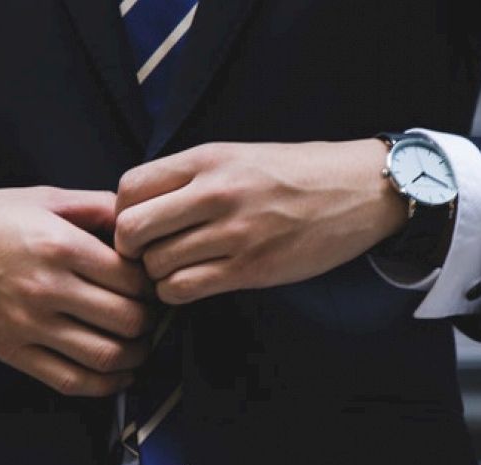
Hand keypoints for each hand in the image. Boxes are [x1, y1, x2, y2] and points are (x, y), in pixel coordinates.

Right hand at [0, 187, 151, 395]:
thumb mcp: (43, 197)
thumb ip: (96, 206)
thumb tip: (140, 220)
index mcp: (59, 244)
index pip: (132, 278)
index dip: (152, 284)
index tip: (151, 283)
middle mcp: (46, 287)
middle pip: (127, 319)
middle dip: (149, 321)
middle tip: (151, 314)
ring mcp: (28, 324)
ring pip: (105, 356)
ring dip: (135, 355)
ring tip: (139, 345)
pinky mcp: (12, 351)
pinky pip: (70, 380)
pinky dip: (105, 385)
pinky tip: (117, 374)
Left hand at [115, 141, 408, 303]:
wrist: (358, 190)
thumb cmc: (295, 173)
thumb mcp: (237, 156)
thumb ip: (189, 177)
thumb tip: (137, 206)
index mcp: (207, 159)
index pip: (129, 188)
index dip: (122, 212)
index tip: (139, 223)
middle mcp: (215, 193)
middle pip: (131, 230)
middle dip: (130, 248)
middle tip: (148, 253)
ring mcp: (233, 233)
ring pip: (156, 266)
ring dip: (157, 274)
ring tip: (177, 268)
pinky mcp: (251, 268)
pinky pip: (184, 289)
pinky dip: (177, 292)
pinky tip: (193, 283)